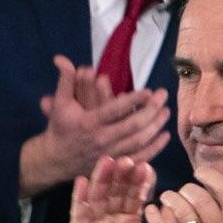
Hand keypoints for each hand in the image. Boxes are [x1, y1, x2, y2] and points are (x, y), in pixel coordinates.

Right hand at [20, 55, 169, 195]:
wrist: (55, 159)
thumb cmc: (60, 127)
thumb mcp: (60, 103)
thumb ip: (65, 80)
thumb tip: (61, 58)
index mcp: (88, 122)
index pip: (114, 110)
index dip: (133, 100)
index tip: (149, 90)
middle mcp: (100, 139)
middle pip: (133, 126)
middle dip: (152, 110)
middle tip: (163, 96)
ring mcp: (109, 154)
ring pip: (139, 141)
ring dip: (156, 126)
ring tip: (166, 111)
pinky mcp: (115, 164)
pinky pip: (140, 158)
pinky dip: (155, 148)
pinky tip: (164, 136)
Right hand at [67, 158, 170, 222]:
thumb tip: (176, 203)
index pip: (135, 197)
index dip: (140, 182)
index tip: (147, 166)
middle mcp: (111, 222)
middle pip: (115, 192)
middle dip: (121, 176)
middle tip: (128, 159)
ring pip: (97, 198)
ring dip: (101, 180)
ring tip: (108, 162)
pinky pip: (78, 215)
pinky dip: (79, 198)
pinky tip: (81, 182)